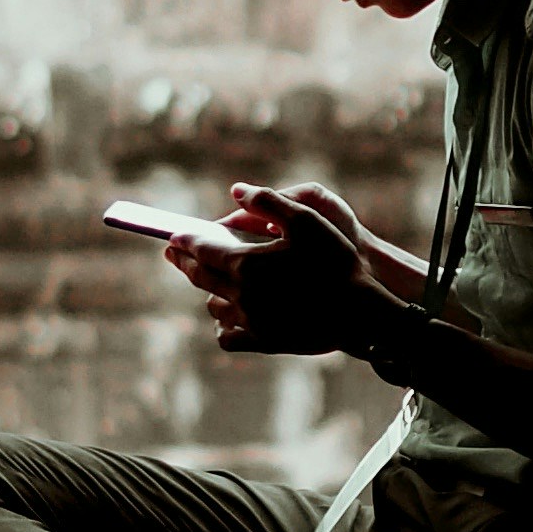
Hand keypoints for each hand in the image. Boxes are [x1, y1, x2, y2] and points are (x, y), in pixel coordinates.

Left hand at [166, 184, 364, 356]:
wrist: (359, 312)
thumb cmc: (335, 261)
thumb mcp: (306, 218)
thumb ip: (268, 200)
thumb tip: (237, 190)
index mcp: (246, 264)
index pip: (203, 249)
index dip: (185, 240)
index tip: (173, 236)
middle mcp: (241, 295)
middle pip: (201, 277)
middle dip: (184, 262)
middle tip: (174, 253)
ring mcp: (251, 322)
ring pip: (214, 306)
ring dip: (206, 290)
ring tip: (206, 281)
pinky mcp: (264, 342)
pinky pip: (229, 337)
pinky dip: (223, 326)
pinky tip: (227, 316)